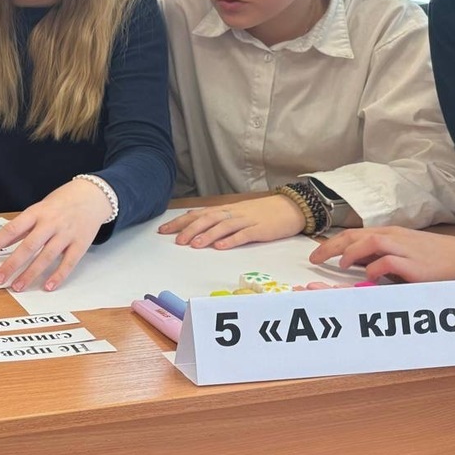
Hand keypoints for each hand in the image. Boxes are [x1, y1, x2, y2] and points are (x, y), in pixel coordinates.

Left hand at [0, 178, 111, 291]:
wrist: (93, 195)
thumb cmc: (62, 202)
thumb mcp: (40, 208)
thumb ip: (21, 227)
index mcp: (37, 212)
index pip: (12, 229)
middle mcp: (51, 223)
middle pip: (28, 246)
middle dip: (12, 264)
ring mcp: (67, 234)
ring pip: (46, 257)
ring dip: (31, 274)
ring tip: (18, 286)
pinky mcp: (81, 243)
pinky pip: (68, 263)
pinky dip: (58, 276)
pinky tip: (48, 286)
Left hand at [157, 195, 305, 248]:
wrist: (291, 207)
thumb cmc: (263, 212)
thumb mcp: (238, 213)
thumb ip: (221, 219)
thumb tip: (197, 227)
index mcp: (226, 209)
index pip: (199, 214)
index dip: (181, 221)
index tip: (164, 230)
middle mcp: (233, 213)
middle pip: (207, 219)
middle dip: (190, 229)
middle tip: (176, 240)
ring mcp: (247, 220)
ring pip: (223, 226)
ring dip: (207, 235)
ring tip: (194, 245)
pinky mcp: (260, 229)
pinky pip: (244, 234)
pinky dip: (231, 240)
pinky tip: (221, 246)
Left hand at [309, 227, 454, 282]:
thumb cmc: (436, 258)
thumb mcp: (404, 254)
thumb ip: (381, 257)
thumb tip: (356, 264)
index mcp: (390, 234)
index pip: (354, 234)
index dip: (333, 243)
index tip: (315, 253)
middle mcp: (394, 237)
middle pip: (356, 235)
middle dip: (332, 246)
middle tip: (314, 258)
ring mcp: (405, 249)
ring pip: (371, 241)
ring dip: (352, 253)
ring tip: (339, 265)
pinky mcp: (416, 264)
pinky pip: (390, 261)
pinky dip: (376, 267)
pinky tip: (368, 275)